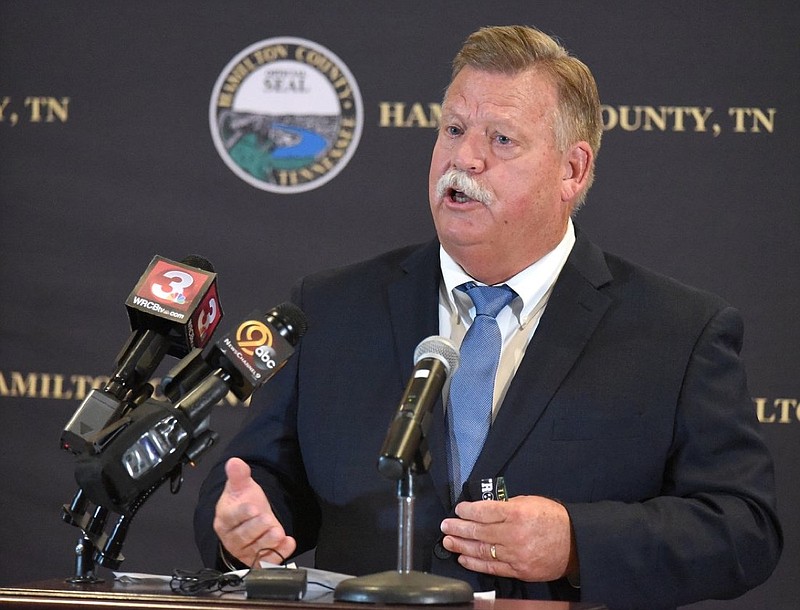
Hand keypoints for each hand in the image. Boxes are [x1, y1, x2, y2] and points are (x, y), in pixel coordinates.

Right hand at [213, 457, 296, 566]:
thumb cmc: (243, 502)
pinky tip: (289, 543)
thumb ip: (239, 475)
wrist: (251, 518)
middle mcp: (232, 537)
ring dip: (269, 542)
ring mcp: (245, 550)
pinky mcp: (257, 559)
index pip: (232, 518)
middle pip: (243, 536)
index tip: (253, 508)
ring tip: (279, 532)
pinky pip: (268, 560)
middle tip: (268, 519)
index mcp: (224, 519)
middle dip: (257, 528)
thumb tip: (234, 462)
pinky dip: (280, 553)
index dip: (242, 514)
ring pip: (256, 550)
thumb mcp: (241, 486)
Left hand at [440, 495, 576, 581]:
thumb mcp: (530, 502)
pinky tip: (464, 558)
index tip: (458, 510)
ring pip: (482, 550)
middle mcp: (513, 534)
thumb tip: (484, 510)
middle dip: (459, 528)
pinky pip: (492, 567)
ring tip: (448, 541)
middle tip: (445, 526)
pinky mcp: (519, 570)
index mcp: (516, 513)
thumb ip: (507, 506)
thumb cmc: (553, 519)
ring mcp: (515, 554)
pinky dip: (475, 563)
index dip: (468, 511)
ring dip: (462, 546)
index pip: (484, 511)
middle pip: (479, 531)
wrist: (575, 543)